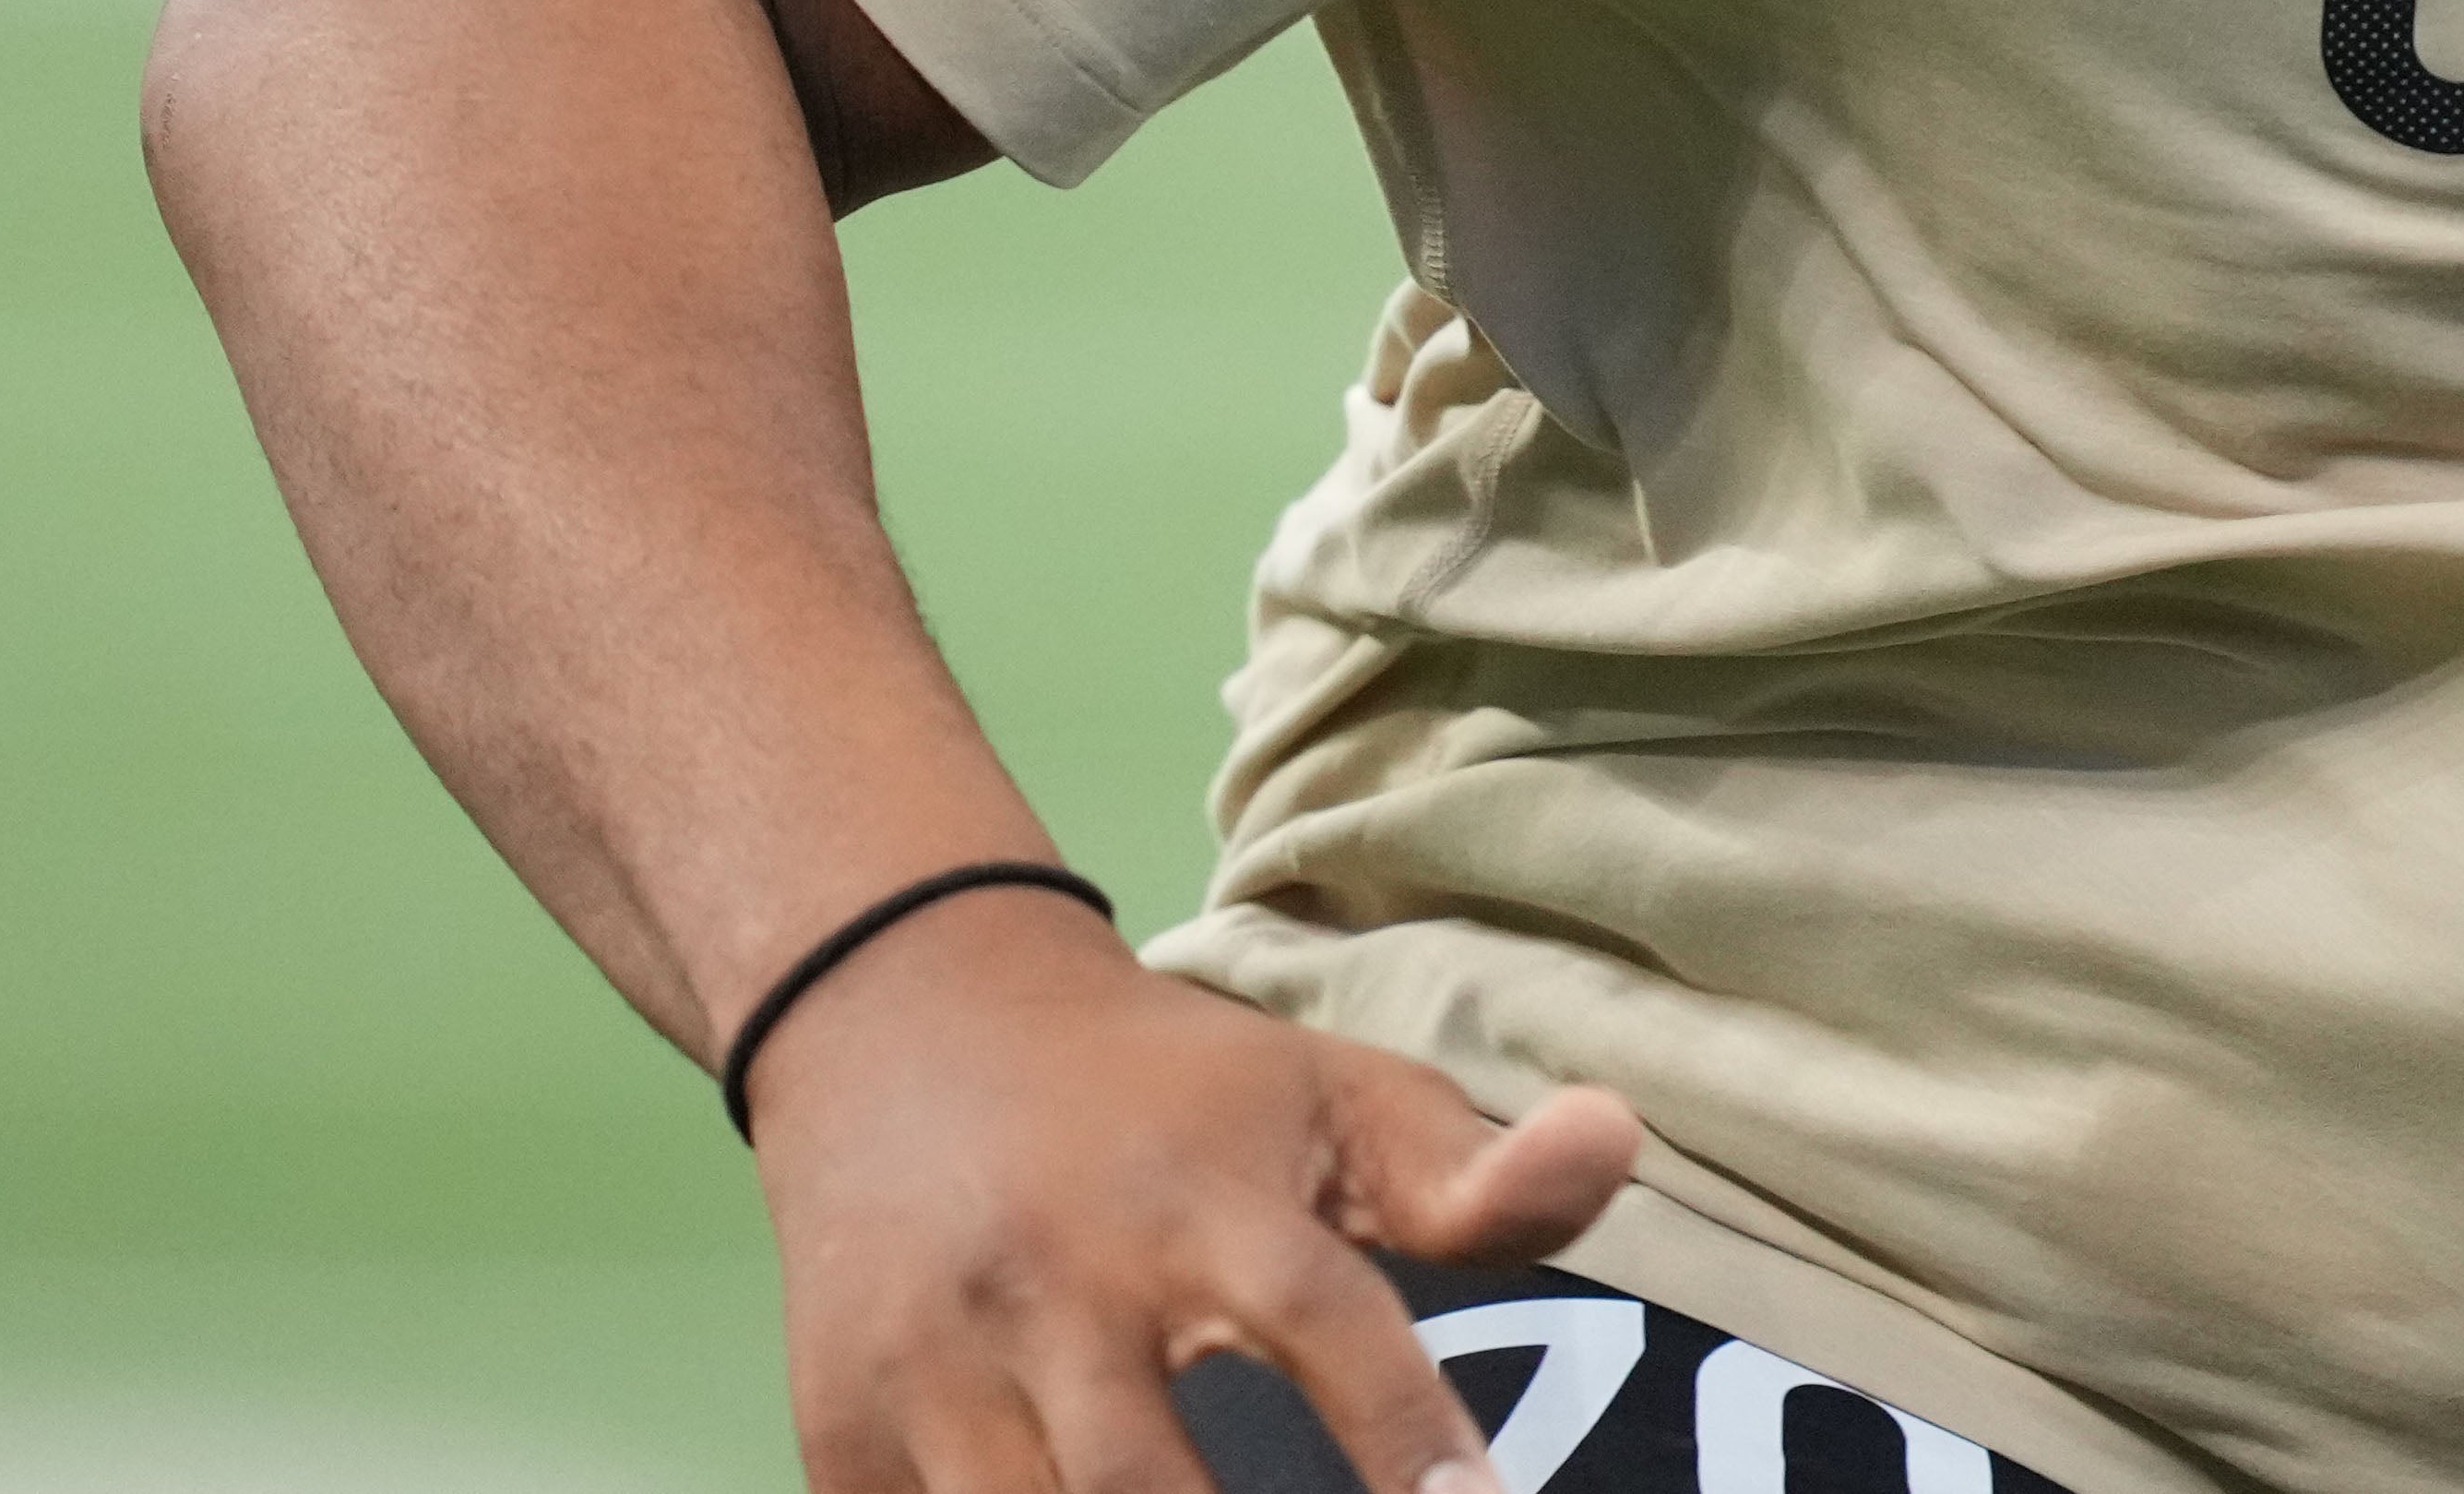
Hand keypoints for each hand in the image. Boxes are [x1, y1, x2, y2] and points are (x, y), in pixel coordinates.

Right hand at [746, 886, 1644, 1493]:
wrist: (906, 1017)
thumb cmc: (1163, 1090)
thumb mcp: (1323, 1095)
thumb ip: (1471, 1168)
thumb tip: (1622, 1141)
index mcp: (1198, 1201)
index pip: (1322, 1324)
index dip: (1405, 1431)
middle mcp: (1061, 1285)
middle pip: (1142, 1482)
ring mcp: (935, 1366)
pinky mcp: (840, 1428)